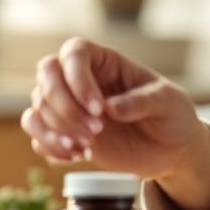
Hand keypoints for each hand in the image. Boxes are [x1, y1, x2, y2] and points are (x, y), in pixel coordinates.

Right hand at [19, 37, 204, 177]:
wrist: (171, 149)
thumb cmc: (172, 115)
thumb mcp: (168, 103)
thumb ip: (142, 102)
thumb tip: (112, 108)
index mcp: (107, 63)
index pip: (74, 53)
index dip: (78, 79)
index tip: (100, 110)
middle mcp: (82, 81)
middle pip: (46, 76)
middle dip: (64, 107)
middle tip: (96, 132)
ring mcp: (71, 107)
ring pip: (37, 107)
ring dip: (53, 130)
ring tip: (85, 148)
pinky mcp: (66, 133)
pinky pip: (38, 136)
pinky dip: (50, 147)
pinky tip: (78, 156)